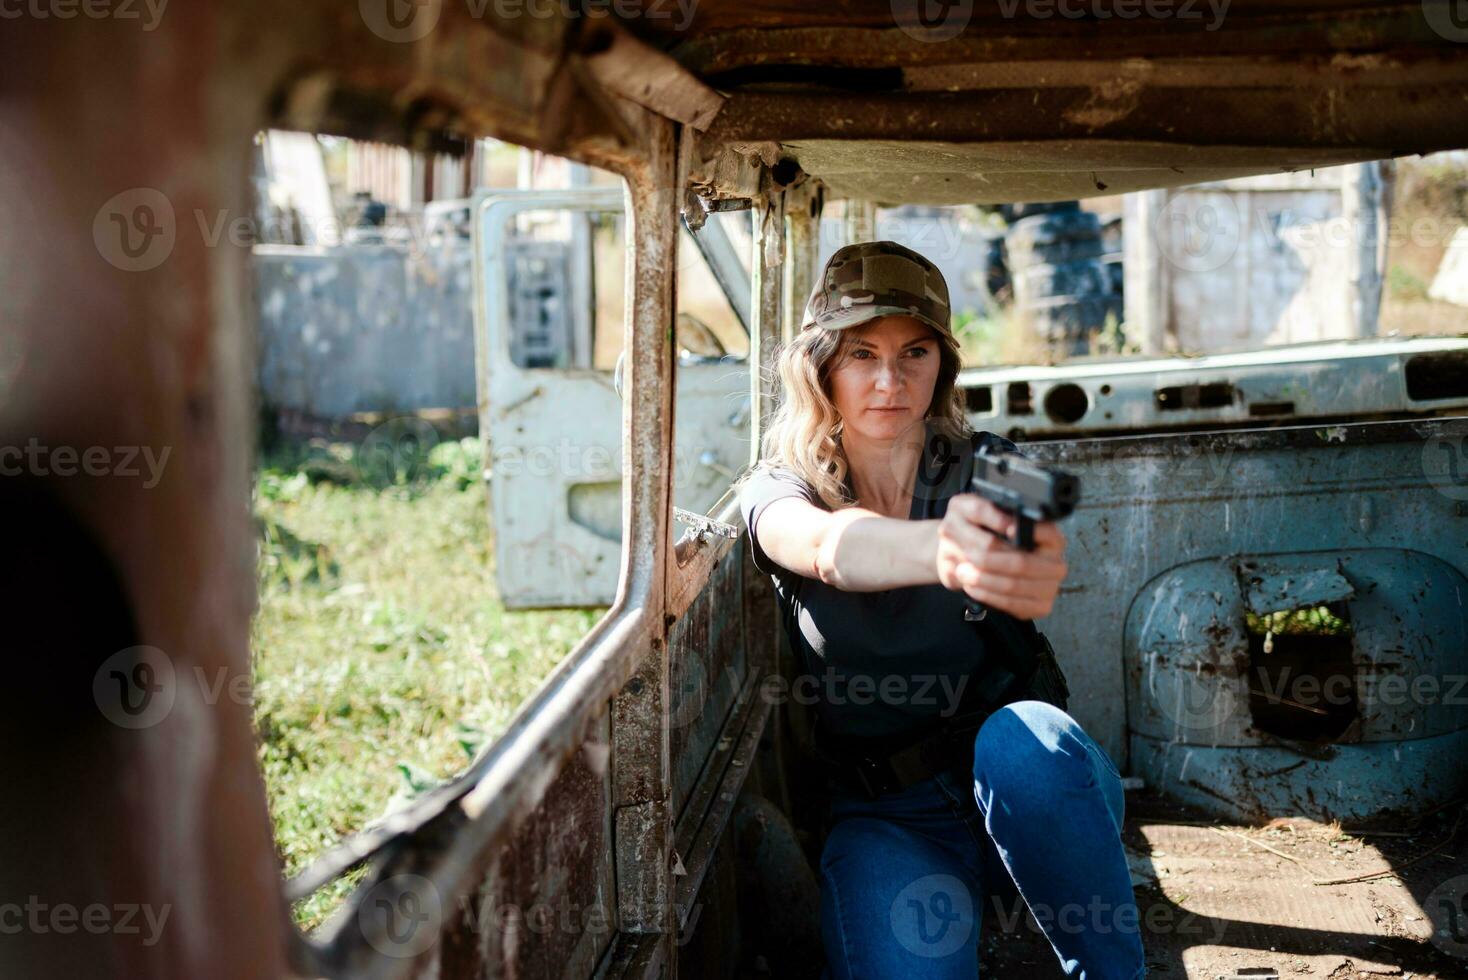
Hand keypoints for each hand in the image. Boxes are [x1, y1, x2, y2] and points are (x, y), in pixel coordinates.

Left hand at [935, 494, 1068, 619]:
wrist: (984, 564)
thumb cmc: (986, 536)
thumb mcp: (984, 517)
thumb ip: (992, 514)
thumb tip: (1004, 524)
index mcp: (1051, 536)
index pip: (1047, 533)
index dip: (1030, 532)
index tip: (1008, 530)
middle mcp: (1056, 561)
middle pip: (1022, 563)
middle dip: (989, 561)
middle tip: (967, 555)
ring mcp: (1051, 585)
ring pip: (1013, 585)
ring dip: (983, 580)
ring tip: (963, 572)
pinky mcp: (1041, 605)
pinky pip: (1012, 604)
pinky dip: (987, 595)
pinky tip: (972, 586)